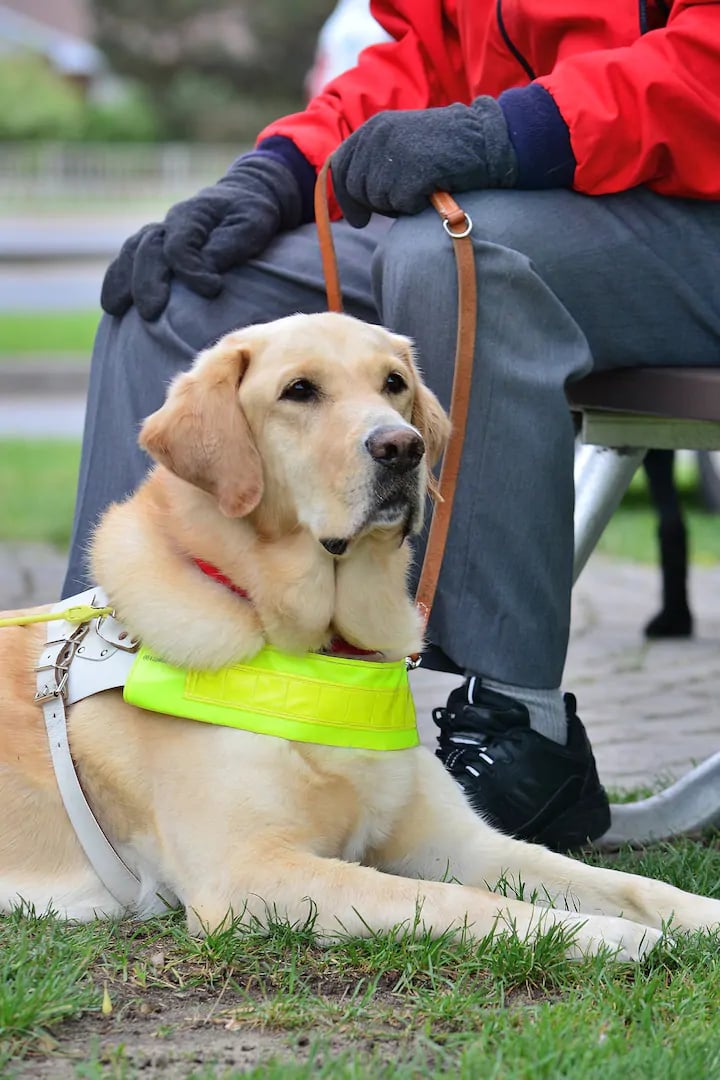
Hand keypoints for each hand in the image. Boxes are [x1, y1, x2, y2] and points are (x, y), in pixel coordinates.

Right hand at [101, 154, 303, 320]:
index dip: (191, 270)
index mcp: (192, 215)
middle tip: (151, 313)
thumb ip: (228, 245)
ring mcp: (159, 234)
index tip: (213, 290)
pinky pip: (128, 261)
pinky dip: (117, 280)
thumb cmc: (251, 214)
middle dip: (146, 282)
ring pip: (131, 253)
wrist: (245, 195)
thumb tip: (207, 268)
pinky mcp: (156, 248)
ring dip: (121, 281)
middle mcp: (169, 223)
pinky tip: (112, 304)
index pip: (179, 245)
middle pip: (147, 250)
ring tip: (114, 309)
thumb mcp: (251, 224)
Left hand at [330, 96, 516, 227]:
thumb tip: (353, 204)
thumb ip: (376, 162)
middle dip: (375, 203)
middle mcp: (378, 135)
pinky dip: (417, 206)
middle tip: (402, 201)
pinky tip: (433, 190)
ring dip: (399, 204)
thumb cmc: (445, 150)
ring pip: (378, 199)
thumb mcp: (403, 145)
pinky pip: (402, 205)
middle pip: (357, 187)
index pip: (341, 166)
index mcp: (374, 127)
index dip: (345, 197)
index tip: (359, 219)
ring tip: (422, 187)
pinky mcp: (412, 171)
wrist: (484, 141)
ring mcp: (395, 152)